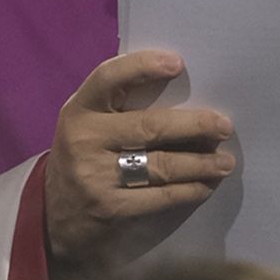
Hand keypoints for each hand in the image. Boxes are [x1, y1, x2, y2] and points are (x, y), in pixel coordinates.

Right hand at [46, 51, 235, 272]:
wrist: (54, 216)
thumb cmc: (84, 158)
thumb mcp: (87, 126)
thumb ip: (118, 107)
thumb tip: (182, 92)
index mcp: (78, 111)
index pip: (109, 78)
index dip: (142, 67)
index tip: (178, 63)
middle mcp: (84, 140)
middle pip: (150, 126)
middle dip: (194, 125)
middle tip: (224, 126)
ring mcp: (96, 176)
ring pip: (161, 164)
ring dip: (201, 163)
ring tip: (225, 162)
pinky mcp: (111, 207)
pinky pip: (161, 195)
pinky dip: (189, 190)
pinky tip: (205, 185)